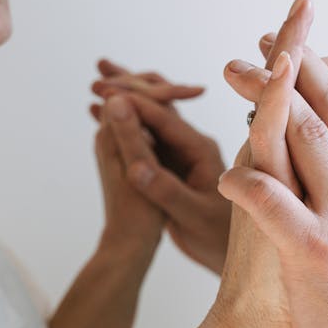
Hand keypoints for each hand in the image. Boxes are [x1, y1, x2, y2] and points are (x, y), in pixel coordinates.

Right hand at [91, 62, 231, 272]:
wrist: (231, 257)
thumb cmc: (219, 240)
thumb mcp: (193, 218)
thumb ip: (166, 191)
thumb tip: (133, 167)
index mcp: (202, 150)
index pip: (165, 116)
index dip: (134, 100)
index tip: (105, 90)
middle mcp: (194, 145)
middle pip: (160, 105)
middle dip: (130, 86)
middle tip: (98, 70)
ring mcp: (184, 153)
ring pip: (152, 116)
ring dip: (126, 97)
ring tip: (96, 79)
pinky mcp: (175, 165)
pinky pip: (147, 134)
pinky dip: (125, 120)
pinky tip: (101, 113)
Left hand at [219, 0, 327, 327]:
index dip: (314, 74)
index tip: (285, 46)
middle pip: (325, 111)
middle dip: (289, 67)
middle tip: (254, 41)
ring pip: (306, 142)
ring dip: (265, 101)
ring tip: (231, 72)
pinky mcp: (318, 258)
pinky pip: (277, 207)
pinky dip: (249, 182)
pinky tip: (225, 171)